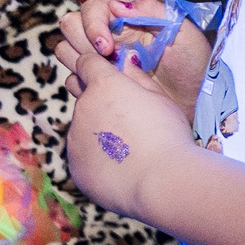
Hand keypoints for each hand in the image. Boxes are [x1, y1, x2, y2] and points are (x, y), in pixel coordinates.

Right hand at [61, 0, 210, 112]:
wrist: (197, 103)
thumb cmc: (195, 66)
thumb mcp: (184, 33)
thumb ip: (154, 12)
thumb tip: (118, 5)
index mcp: (127, 19)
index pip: (92, 9)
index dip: (93, 25)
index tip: (107, 48)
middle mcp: (110, 36)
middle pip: (71, 25)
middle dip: (83, 42)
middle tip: (106, 61)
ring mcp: (102, 60)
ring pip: (66, 50)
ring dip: (80, 61)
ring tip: (110, 75)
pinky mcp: (100, 83)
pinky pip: (73, 79)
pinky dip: (83, 84)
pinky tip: (109, 92)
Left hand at [65, 45, 191, 218]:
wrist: (162, 182)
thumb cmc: (169, 137)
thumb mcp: (162, 100)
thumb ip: (139, 80)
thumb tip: (126, 63)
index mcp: (104, 85)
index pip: (87, 63)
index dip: (95, 66)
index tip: (105, 75)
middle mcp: (82, 107)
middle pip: (84, 98)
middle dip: (99, 104)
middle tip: (127, 121)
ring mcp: (75, 138)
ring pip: (83, 129)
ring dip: (99, 135)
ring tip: (130, 153)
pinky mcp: (75, 165)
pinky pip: (84, 158)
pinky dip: (98, 161)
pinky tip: (123, 170)